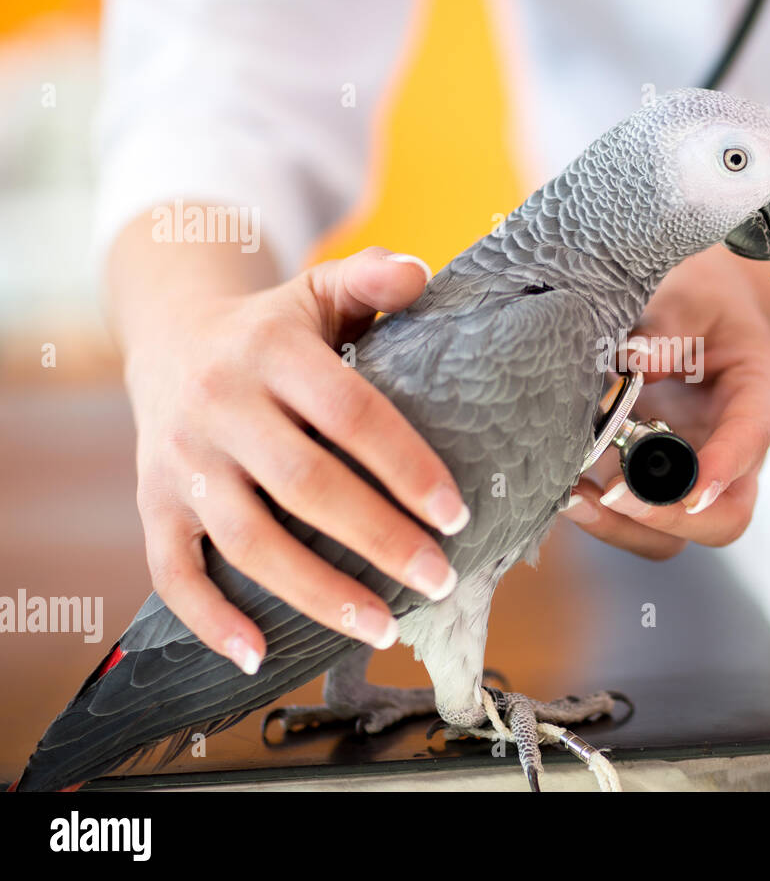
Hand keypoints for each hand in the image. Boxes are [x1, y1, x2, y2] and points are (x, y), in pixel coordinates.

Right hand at [124, 247, 467, 673]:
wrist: (169, 338)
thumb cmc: (273, 328)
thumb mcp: (318, 290)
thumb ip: (370, 279)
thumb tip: (422, 274)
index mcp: (272, 351)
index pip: (351, 414)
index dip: (407, 467)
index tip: (457, 514)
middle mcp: (221, 406)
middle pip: (306, 486)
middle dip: (380, 540)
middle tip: (440, 578)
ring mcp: (182, 460)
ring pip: (248, 539)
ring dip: (317, 592)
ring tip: (383, 626)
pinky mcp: (153, 502)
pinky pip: (173, 571)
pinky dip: (211, 618)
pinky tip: (259, 655)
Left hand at [560, 245, 769, 557]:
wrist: (697, 306)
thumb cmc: (700, 296)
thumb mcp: (692, 294)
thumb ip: (668, 324)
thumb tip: (635, 362)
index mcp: (760, 396)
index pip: (752, 439)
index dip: (724, 467)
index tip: (689, 487)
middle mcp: (736, 449)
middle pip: (726, 516)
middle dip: (669, 515)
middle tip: (612, 494)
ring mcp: (696, 473)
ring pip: (677, 533)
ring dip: (625, 526)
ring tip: (574, 498)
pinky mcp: (655, 480)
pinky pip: (637, 519)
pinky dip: (603, 515)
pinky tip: (567, 491)